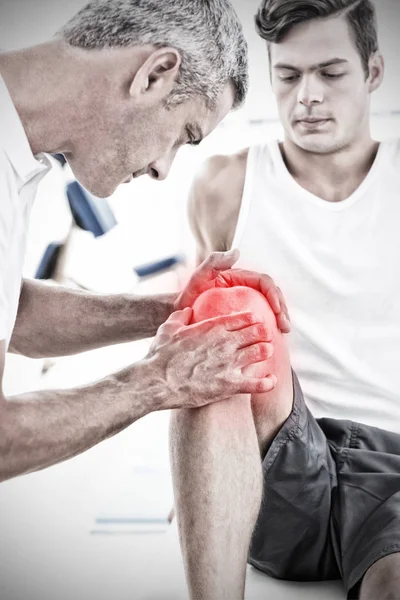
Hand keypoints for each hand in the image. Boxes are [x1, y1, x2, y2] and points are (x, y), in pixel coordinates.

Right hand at [147, 307, 275, 409]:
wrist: (156, 382)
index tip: (254, 322)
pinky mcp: (230, 385)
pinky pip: (258, 384)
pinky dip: (267, 382)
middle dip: (263, 334)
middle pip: (257, 332)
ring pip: (262, 352)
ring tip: (265, 354)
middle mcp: (225, 343)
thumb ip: (180, 317)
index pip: (243, 318)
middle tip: (262, 338)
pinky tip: (271, 381)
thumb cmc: (160, 355)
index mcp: (212, 327)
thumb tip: (186, 311)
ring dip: (265, 352)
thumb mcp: (168, 329)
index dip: (252, 319)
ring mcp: (230, 364)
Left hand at [175, 250, 289, 333]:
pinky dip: (269, 329)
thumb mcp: (199, 276)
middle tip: (284, 326)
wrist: (180, 314)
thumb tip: (237, 252)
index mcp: (241, 278)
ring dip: (280, 319)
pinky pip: (261, 323)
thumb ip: (213, 261)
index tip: (277, 310)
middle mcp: (247, 290)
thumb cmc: (188, 295)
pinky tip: (272, 341)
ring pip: (270, 310)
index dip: (274, 294)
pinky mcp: (244, 319)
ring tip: (283, 332)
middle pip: (272, 296)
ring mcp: (247, 305)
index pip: (264, 282)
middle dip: (282, 310)